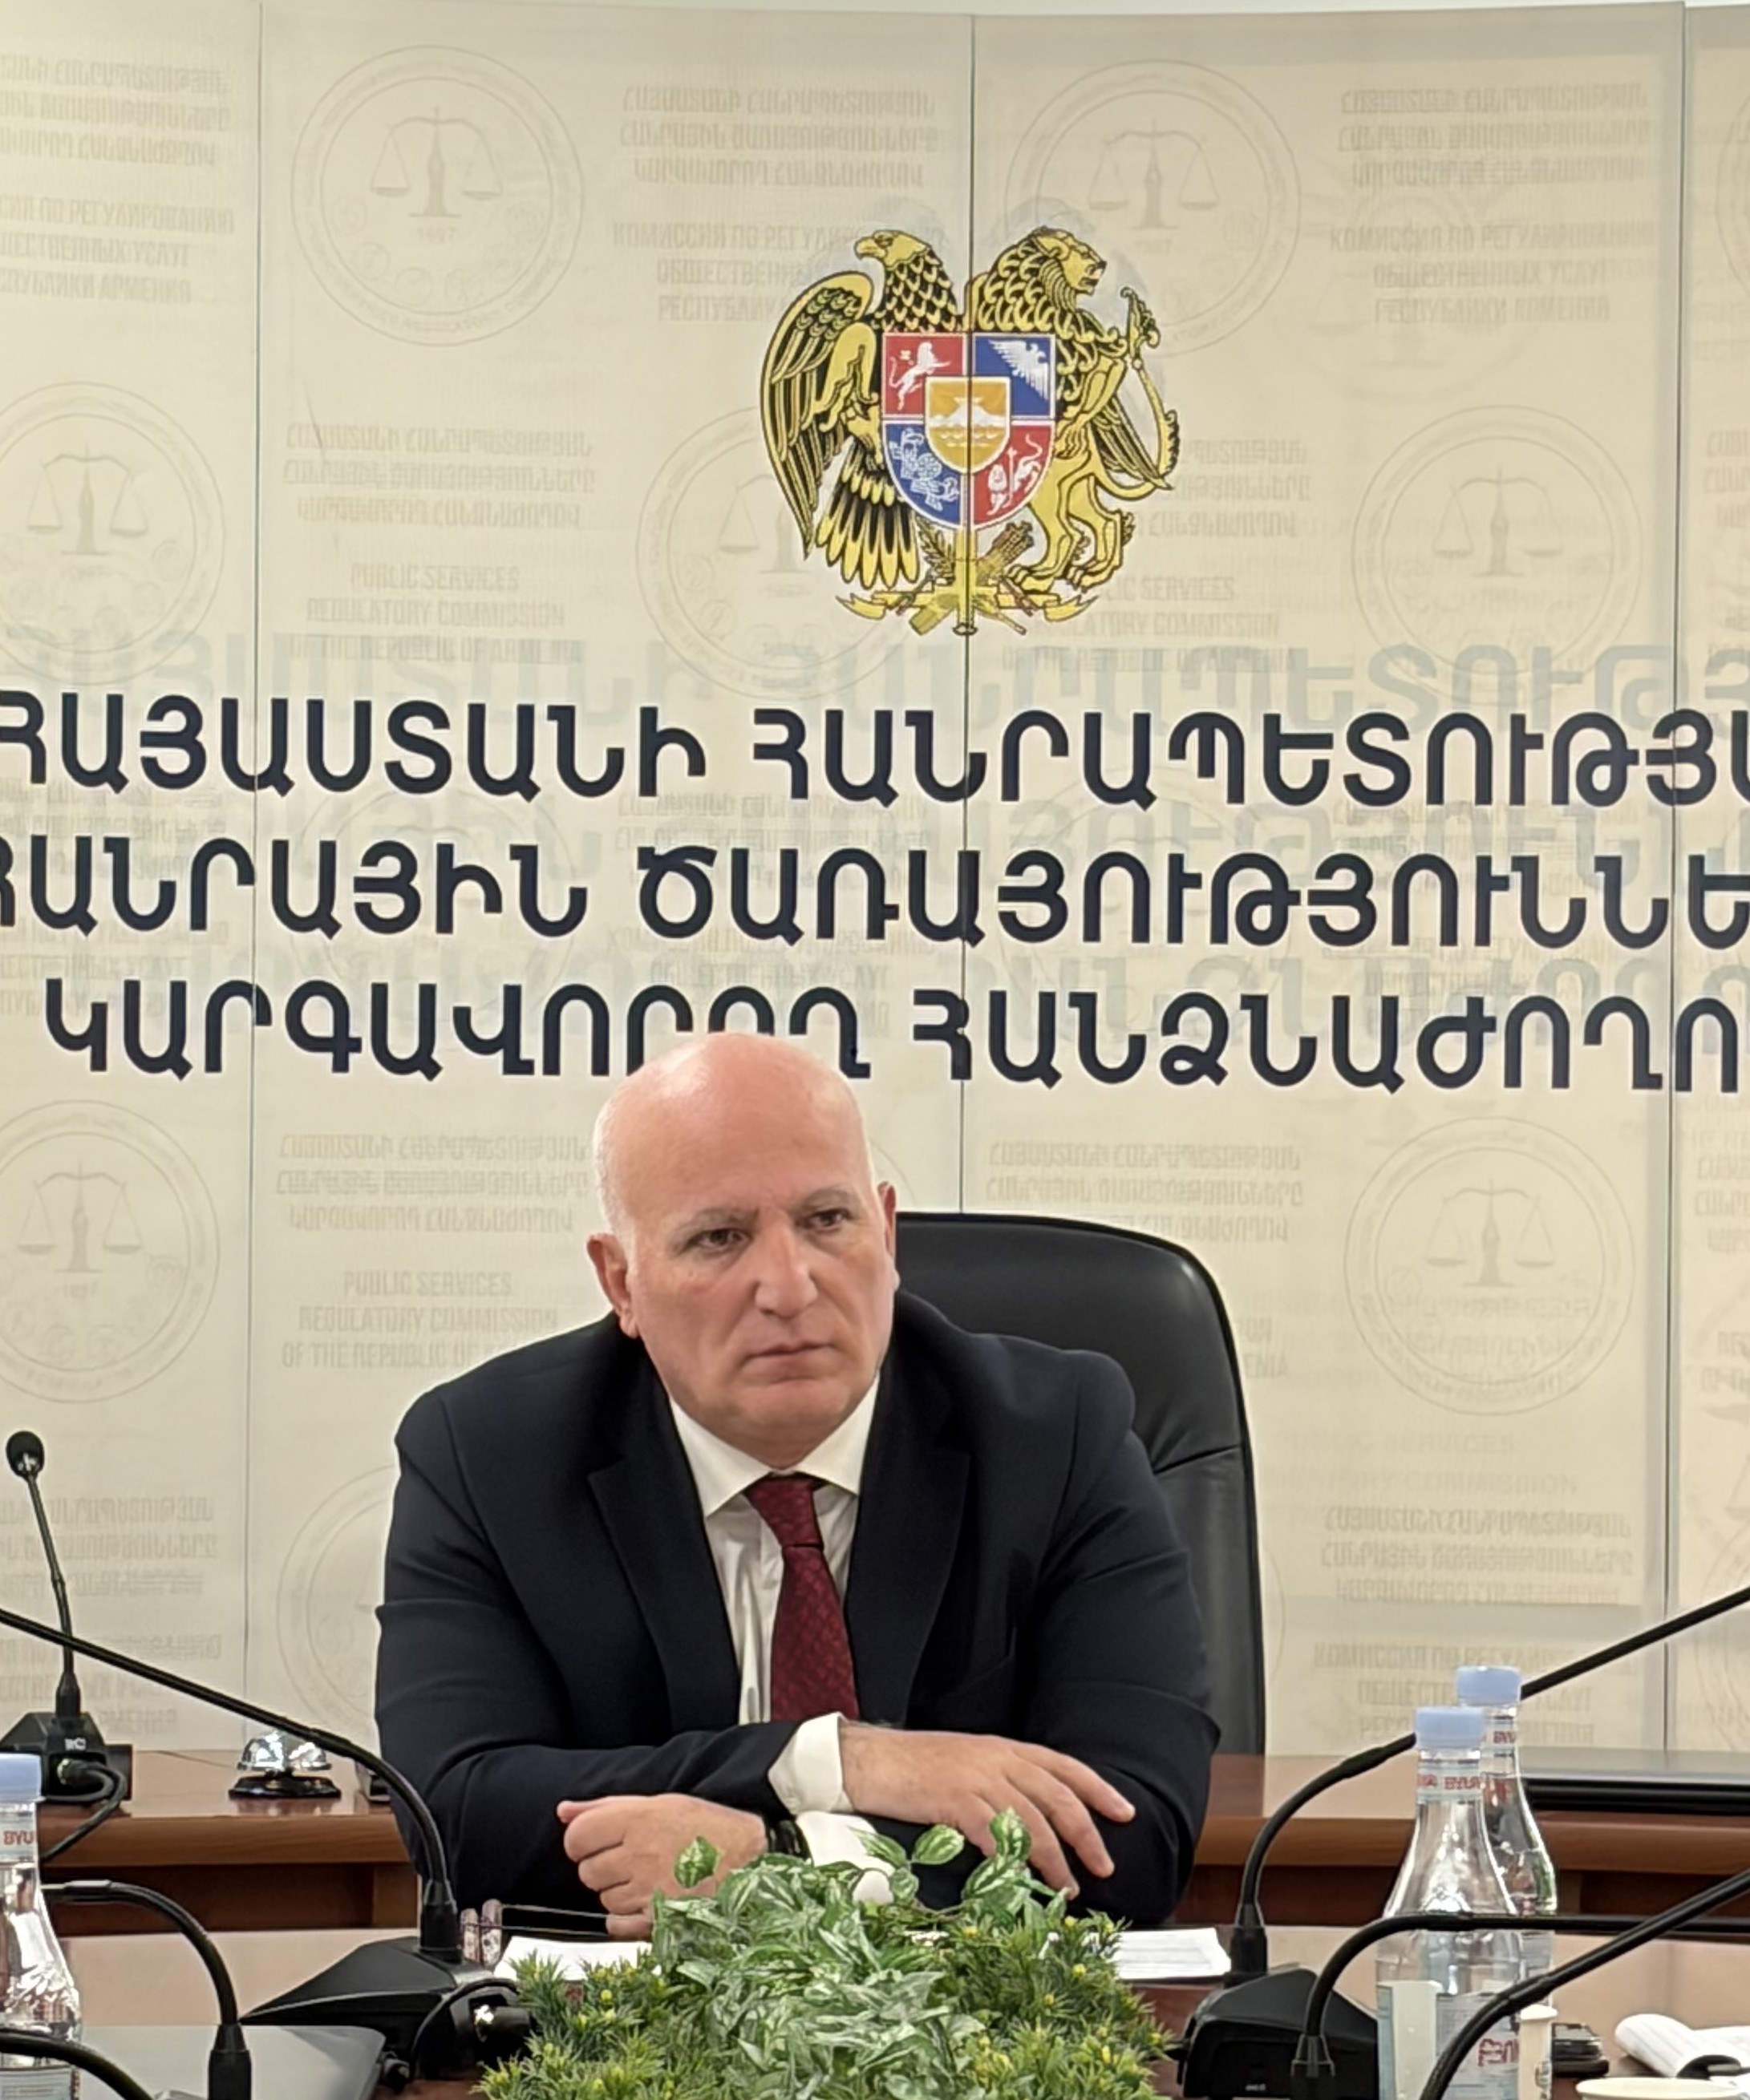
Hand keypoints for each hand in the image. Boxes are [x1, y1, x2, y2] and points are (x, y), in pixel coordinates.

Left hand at [556, 1793, 766, 1938]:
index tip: (594, 1842)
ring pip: (604, 1898)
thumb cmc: (707, 1828)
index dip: (582, 1841)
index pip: (578, 1835)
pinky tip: (645, 1901)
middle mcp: (640, 1854)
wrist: (750, 1859)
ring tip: (647, 1878)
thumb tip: (564, 1811)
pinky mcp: (658, 1920)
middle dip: (601, 1867)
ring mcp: (649, 1890)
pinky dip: (624, 1917)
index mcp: (639, 1820)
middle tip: (628, 1860)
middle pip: (587, 1871)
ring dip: (617, 1892)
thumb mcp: (659, 1803)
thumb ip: (606, 1807)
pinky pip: (616, 1924)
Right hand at [838, 1725, 1133, 1897]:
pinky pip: (997, 1832)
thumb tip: (1026, 1818)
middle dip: (1087, 1833)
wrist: (866, 1760)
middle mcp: (996, 1757)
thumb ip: (996, 1782)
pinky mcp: (955, 1800)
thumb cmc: (909, 1767)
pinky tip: (1022, 1878)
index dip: (1097, 1788)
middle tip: (1104, 1864)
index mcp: (1001, 1747)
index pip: (1063, 1766)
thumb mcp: (963, 1764)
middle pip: (1057, 1795)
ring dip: (1056, 1858)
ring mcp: (977, 1777)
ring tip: (1068, 1887)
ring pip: (1034, 1819)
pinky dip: (1015, 1858)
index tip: (1123, 1812)